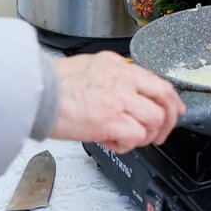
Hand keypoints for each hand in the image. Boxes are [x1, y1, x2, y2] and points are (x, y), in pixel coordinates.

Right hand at [50, 53, 185, 152]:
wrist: (35, 94)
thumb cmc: (52, 85)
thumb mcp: (88, 67)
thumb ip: (110, 77)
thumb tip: (121, 92)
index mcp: (117, 66)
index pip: (157, 81)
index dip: (171, 100)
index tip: (175, 110)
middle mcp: (123, 80)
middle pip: (164, 99)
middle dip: (167, 121)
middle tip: (159, 134)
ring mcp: (119, 99)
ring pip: (154, 120)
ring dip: (143, 135)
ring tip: (124, 137)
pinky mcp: (111, 120)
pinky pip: (136, 136)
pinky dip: (127, 144)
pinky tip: (111, 141)